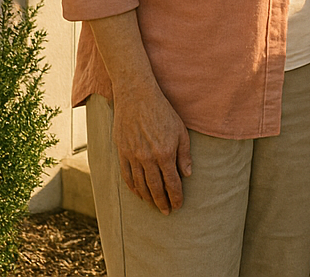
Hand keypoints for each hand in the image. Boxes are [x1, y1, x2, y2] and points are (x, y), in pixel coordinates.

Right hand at [111, 80, 190, 213]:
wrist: (137, 98)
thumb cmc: (163, 113)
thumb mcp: (181, 131)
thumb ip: (184, 155)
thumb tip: (187, 174)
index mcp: (165, 153)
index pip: (171, 182)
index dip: (175, 196)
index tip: (178, 206)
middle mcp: (147, 158)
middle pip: (155, 187)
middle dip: (162, 202)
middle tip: (167, 212)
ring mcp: (132, 156)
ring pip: (140, 185)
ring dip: (147, 198)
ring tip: (154, 206)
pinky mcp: (121, 153)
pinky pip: (127, 176)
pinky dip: (133, 188)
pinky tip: (138, 194)